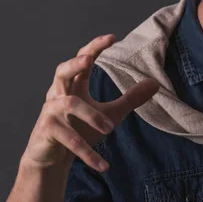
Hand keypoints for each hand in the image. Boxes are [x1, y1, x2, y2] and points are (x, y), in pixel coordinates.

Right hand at [21, 34, 158, 172]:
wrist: (52, 158)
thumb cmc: (80, 129)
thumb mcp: (110, 113)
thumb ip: (130, 98)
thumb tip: (155, 83)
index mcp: (74, 85)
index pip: (83, 60)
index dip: (95, 48)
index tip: (112, 37)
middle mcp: (59, 94)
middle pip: (62, 71)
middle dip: (74, 63)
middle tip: (88, 59)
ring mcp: (51, 112)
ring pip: (69, 104)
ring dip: (91, 116)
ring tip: (109, 129)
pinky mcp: (46, 131)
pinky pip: (67, 138)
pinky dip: (85, 151)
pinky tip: (102, 165)